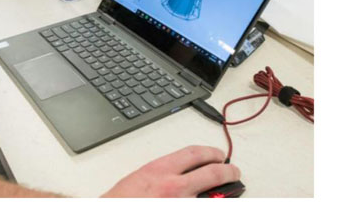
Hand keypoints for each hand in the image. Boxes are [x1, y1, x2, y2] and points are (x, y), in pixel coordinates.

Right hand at [102, 145, 240, 197]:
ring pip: (216, 197)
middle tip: (234, 172)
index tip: (219, 155)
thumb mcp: (142, 176)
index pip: (196, 153)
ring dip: (225, 194)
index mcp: (161, 169)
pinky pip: (205, 205)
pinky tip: (212, 201)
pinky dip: (210, 202)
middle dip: (230, 171)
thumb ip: (165, 173)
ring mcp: (181, 204)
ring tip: (227, 193)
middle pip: (214, 173)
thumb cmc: (121, 200)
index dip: (213, 152)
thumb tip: (185, 173)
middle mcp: (174, 187)